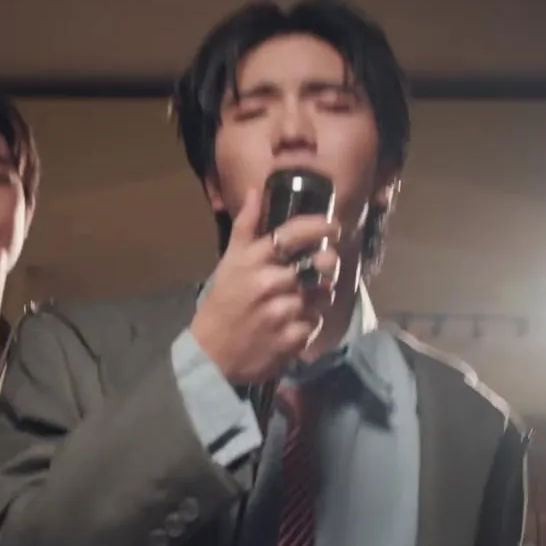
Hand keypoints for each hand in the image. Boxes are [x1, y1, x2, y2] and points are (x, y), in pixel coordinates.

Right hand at [189, 188, 340, 384]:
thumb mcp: (229, 262)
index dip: (319, 227)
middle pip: (318, 265)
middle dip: (325, 267)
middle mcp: (268, 283)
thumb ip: (246, 227)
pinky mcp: (291, 339)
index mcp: (252, 261)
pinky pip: (316, 322)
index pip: (293, 234)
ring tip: (302, 301)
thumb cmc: (222, 303)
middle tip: (323, 270)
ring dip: (318, 297)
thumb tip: (257, 191)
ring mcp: (281, 313)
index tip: (334, 227)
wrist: (211, 354)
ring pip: (322, 295)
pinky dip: (310, 322)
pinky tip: (294, 323)